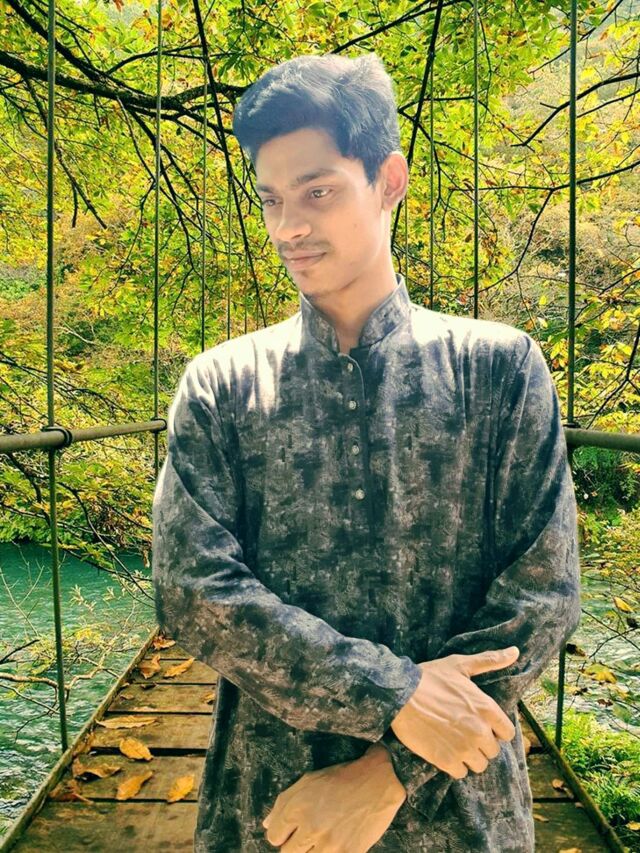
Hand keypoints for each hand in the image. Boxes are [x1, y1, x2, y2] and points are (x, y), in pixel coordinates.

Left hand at [262, 744, 405, 851]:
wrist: (377, 780)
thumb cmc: (341, 778)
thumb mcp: (308, 781)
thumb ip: (282, 803)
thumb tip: (266, 825)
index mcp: (297, 807)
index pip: (274, 836)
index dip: (282, 834)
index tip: (292, 831)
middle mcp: (310, 826)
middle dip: (296, 844)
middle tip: (310, 833)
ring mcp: (328, 843)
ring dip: (312, 851)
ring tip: (324, 836)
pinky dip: (328, 852)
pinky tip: (335, 843)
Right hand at [390, 646, 519, 779]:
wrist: (400, 694)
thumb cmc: (430, 677)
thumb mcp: (461, 665)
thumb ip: (490, 661)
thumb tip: (515, 651)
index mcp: (486, 709)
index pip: (507, 733)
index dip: (495, 730)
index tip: (482, 725)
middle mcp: (479, 731)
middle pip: (493, 751)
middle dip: (481, 744)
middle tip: (464, 732)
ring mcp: (463, 748)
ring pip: (479, 765)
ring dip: (469, 757)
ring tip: (454, 743)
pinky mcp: (446, 761)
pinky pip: (461, 773)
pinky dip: (453, 765)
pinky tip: (444, 750)